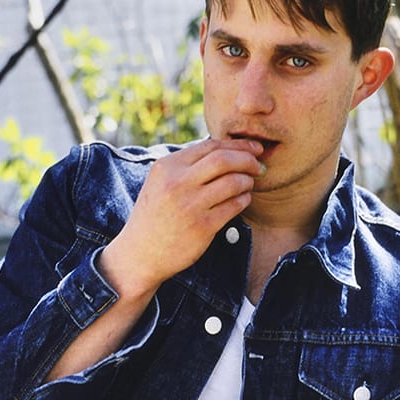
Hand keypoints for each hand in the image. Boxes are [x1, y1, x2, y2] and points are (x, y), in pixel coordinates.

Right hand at [100, 137, 263, 300]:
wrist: (141, 253)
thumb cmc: (155, 216)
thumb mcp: (161, 182)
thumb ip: (186, 165)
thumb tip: (225, 149)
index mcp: (167, 167)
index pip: (210, 146)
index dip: (237, 145)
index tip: (253, 148)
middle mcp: (178, 183)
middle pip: (224, 160)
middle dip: (248, 159)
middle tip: (258, 165)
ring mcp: (190, 205)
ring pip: (233, 182)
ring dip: (247, 181)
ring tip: (248, 184)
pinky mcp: (203, 226)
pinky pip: (234, 205)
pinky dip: (244, 199)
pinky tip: (242, 200)